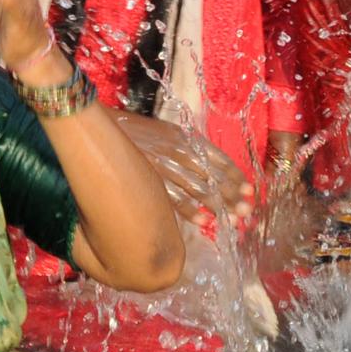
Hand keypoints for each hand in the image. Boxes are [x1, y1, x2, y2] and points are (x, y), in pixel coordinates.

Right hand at [115, 114, 253, 224]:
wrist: (100, 128)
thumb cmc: (135, 133)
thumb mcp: (166, 133)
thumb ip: (187, 148)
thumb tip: (208, 168)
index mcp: (186, 138)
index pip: (218, 158)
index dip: (235, 176)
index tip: (250, 191)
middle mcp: (180, 150)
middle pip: (213, 175)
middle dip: (232, 195)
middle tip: (248, 212)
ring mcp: (165, 164)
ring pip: (199, 188)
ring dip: (218, 206)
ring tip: (234, 220)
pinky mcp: (149, 178)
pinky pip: (174, 197)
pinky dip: (191, 211)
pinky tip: (204, 222)